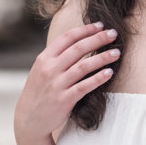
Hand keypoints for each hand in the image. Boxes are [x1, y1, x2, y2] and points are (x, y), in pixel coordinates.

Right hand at [14, 22, 119, 142]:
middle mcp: (49, 69)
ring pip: (83, 66)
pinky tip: (109, 73)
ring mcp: (56, 84)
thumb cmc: (39, 92)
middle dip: (98, 39)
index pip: (67, 38)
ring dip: (103, 58)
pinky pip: (84, 86)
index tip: (101, 25)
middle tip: (114, 34)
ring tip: (117, 53)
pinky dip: (98, 78)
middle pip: (78, 48)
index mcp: (44, 58)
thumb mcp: (41, 70)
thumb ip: (56, 57)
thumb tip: (79, 43)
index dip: (86, 30)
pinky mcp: (64, 100)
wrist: (29, 119)